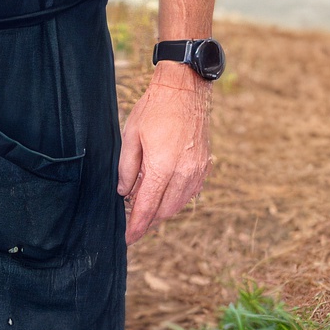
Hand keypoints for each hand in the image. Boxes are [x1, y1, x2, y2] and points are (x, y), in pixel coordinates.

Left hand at [118, 64, 211, 242]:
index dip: (136, 225)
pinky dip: (176, 200)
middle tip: (133, 227)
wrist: (185, 90)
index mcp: (163, 166)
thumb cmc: (154, 109)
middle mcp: (184, 173)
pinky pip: (190, 193)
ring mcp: (198, 171)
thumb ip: (127, 168)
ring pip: (179, 204)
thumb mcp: (131, 136)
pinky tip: (164, 198)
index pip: (147, 206)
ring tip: (146, 215)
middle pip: (165, 210)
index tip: (127, 239)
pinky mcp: (205, 166)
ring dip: (163, 213)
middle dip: (148, 222)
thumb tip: (124, 192)